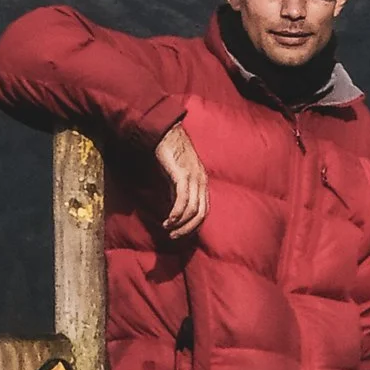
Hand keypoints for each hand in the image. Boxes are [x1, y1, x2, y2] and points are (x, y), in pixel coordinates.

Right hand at [154, 122, 207, 238]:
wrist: (166, 133)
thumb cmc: (170, 155)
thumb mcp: (175, 177)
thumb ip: (178, 192)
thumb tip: (175, 209)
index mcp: (202, 182)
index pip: (204, 210)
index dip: (194, 225)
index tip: (180, 233)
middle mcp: (201, 181)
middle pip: (202, 214)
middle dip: (188, 229)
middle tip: (174, 236)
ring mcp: (194, 178)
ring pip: (193, 209)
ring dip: (180, 224)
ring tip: (168, 229)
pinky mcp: (183, 175)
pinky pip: (183, 200)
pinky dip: (176, 213)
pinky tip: (168, 220)